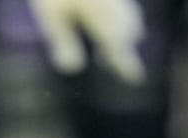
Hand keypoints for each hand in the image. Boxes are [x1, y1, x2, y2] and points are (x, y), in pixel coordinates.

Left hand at [27, 0, 144, 82]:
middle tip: (120, 64)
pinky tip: (100, 13)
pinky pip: (119, 4)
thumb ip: (63, 40)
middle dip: (123, 46)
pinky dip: (115, 15)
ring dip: (122, 29)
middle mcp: (115, 2)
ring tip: (113, 43)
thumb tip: (73, 68)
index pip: (118, 47)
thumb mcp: (52, 15)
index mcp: (103, 15)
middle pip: (128, 29)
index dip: (126, 65)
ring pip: (127, 13)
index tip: (135, 79)